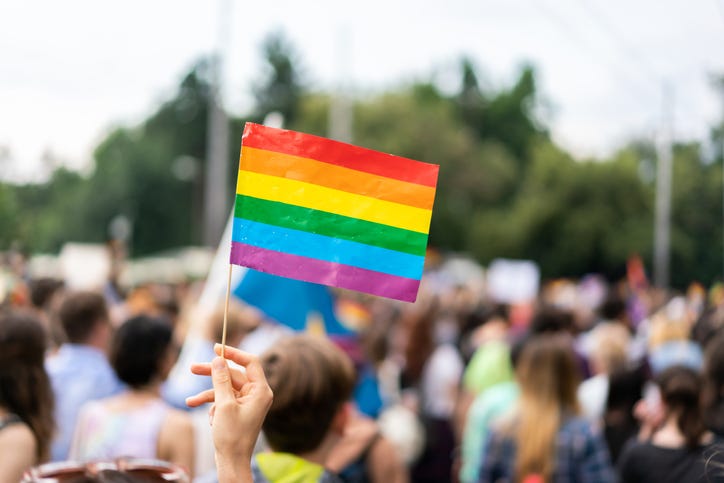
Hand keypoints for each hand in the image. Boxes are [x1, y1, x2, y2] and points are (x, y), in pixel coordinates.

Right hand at [186, 344, 272, 481]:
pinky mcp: (237, 410)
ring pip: (224, 388)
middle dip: (212, 374)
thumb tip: (218, 359)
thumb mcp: (224, 405)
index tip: (216, 348)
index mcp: (260, 390)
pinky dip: (211, 405)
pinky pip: (222, 400)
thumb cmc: (232, 436)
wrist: (232, 462)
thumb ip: (221, 380)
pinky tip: (201, 413)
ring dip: (207, 393)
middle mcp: (256, 394)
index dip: (233, 353)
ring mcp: (246, 402)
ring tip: (190, 401)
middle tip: (192, 368)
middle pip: (233, 374)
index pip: (250, 362)